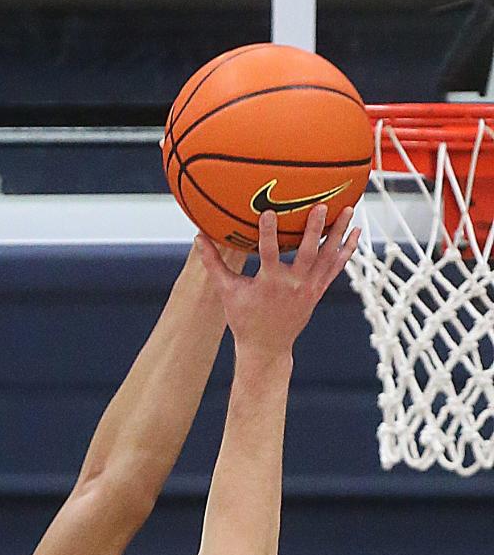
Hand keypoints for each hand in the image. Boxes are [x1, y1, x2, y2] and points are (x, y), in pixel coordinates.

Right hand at [194, 205, 360, 356]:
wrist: (267, 348)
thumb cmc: (245, 319)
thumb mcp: (228, 291)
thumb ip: (214, 263)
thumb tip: (198, 237)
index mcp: (269, 284)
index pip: (268, 254)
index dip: (269, 233)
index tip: (269, 212)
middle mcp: (293, 285)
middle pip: (307, 253)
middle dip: (315, 230)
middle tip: (321, 206)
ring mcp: (309, 289)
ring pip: (327, 257)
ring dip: (338, 233)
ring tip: (349, 208)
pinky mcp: (318, 291)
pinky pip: (335, 268)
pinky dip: (347, 250)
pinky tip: (356, 232)